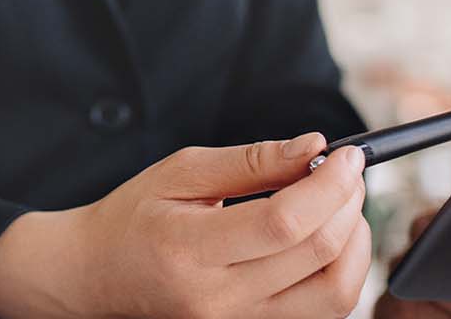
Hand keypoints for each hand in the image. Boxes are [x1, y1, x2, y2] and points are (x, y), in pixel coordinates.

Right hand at [0, 132, 371, 318]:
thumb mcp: (181, 172)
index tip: (348, 156)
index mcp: (191, 251)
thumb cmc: (134, 219)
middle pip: (318, 257)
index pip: (284, 222)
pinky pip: (322, 311)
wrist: (95, 277)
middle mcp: (218, 301)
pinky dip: (340, 271)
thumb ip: (253, 161)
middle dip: (349, 205)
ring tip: (340, 206)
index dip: (330, 186)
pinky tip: (326, 238)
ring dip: (355, 244)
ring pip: (334, 295)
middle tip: (348, 172)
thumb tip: (314, 148)